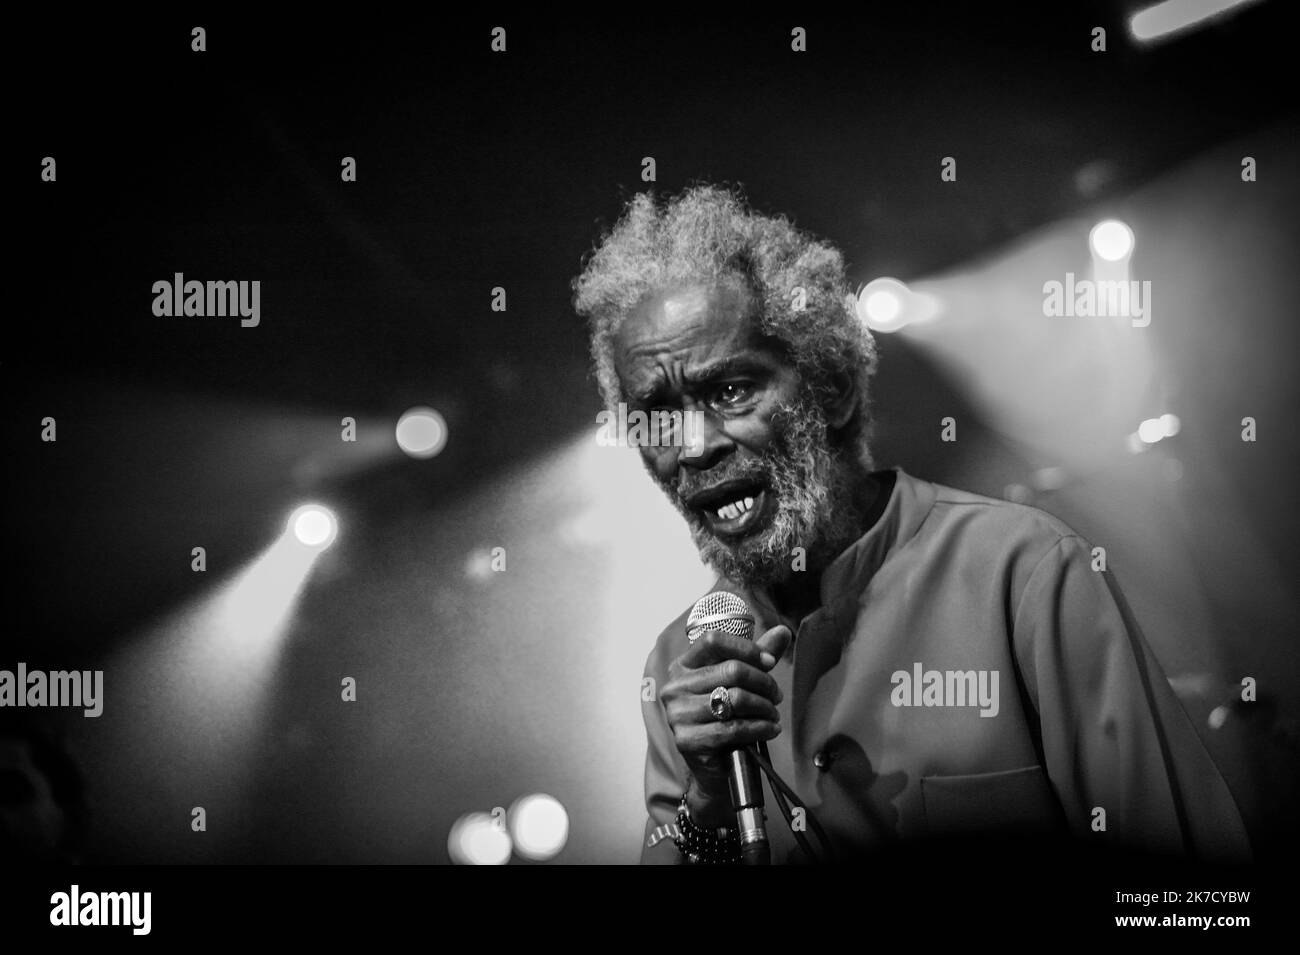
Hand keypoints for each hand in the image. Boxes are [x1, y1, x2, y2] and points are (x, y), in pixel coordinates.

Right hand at [660, 624, 791, 827]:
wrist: (711, 769)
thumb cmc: (724, 719)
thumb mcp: (738, 683)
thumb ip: (757, 656)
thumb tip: (783, 632)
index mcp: (682, 667)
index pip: (714, 641)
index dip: (746, 648)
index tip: (768, 662)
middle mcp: (674, 688)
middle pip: (731, 670)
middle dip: (764, 682)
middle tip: (776, 695)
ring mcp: (678, 715)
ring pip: (736, 699)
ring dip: (764, 707)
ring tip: (773, 714)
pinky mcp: (688, 741)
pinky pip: (734, 728)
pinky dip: (760, 727)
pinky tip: (771, 729)